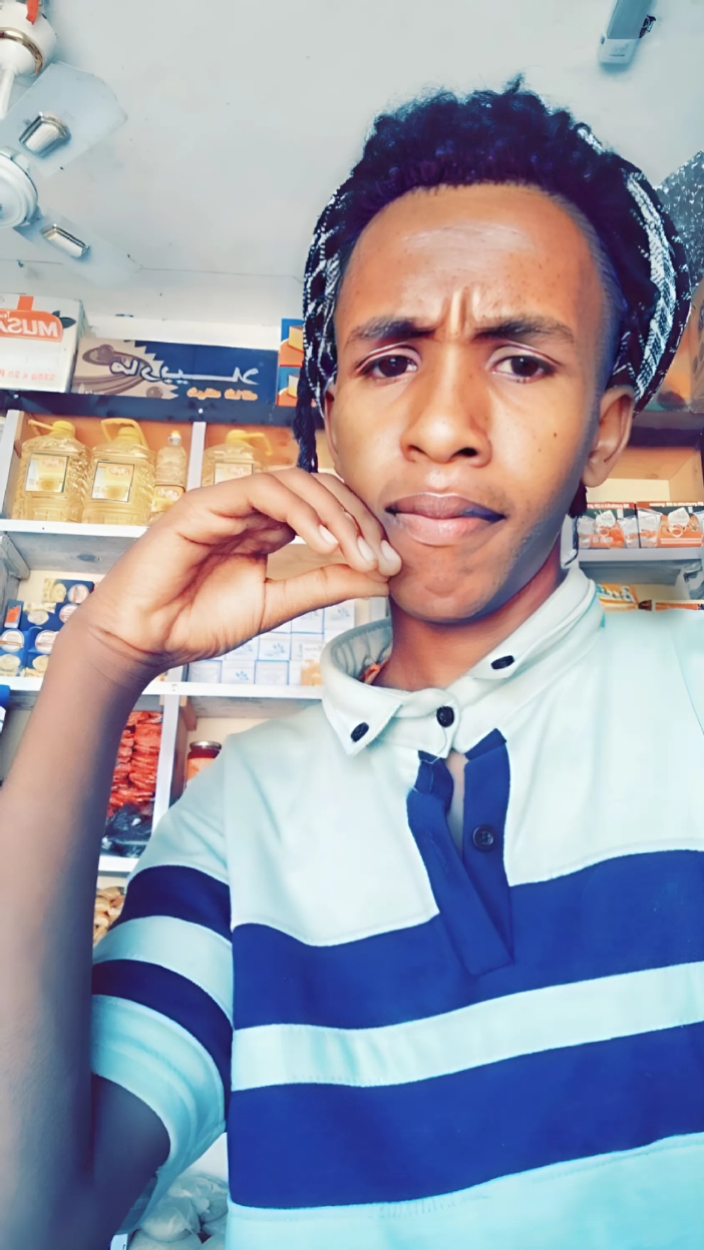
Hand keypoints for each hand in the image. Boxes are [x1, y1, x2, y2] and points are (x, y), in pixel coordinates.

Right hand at [68, 469, 401, 682]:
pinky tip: (323, 544)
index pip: (328, 509)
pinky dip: (301, 513)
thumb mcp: (277, 605)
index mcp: (267, 528)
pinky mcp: (205, 503)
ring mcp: (227, 502)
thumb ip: (324, 586)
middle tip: (385, 557)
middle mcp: (250, 509)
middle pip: (321, 488)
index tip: (392, 565)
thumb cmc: (197, 622)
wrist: (142, 640)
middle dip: (360, 520)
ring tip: (359, 553)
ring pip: (297, 482)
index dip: (364, 530)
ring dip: (337, 515)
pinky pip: (263, 490)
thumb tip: (380, 575)